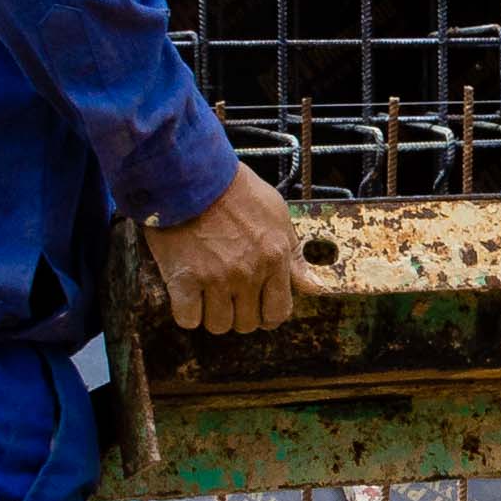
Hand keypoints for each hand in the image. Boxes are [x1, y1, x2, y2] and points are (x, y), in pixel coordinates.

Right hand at [147, 167, 306, 335]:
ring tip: (205, 291)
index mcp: (275, 258)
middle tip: (226, 293)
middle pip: (247, 323)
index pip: (278, 311)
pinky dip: (186, 312)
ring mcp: (216, 278)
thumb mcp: (277, 215)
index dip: (267, 315)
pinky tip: (186, 293)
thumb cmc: (235, 190)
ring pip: (217, 325)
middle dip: (238, 313)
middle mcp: (248, 273)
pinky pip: (188, 319)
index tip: (255, 307)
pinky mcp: (184, 279)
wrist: (192, 175)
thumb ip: (294, 256)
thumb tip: (316, 287)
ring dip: (211, 313)